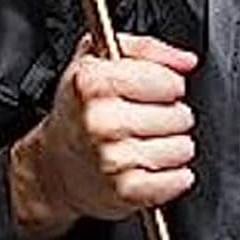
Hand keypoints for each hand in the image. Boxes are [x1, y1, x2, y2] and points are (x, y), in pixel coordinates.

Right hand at [9, 31, 197, 239]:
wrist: (54, 165)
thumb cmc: (79, 110)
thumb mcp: (98, 59)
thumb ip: (146, 49)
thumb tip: (185, 61)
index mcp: (92, 82)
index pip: (168, 80)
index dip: (169, 83)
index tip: (158, 89)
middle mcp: (99, 120)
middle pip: (180, 116)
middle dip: (172, 115)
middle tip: (149, 118)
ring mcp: (112, 158)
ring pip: (182, 148)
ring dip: (174, 146)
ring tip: (150, 141)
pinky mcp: (124, 190)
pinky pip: (177, 180)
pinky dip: (175, 176)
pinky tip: (154, 165)